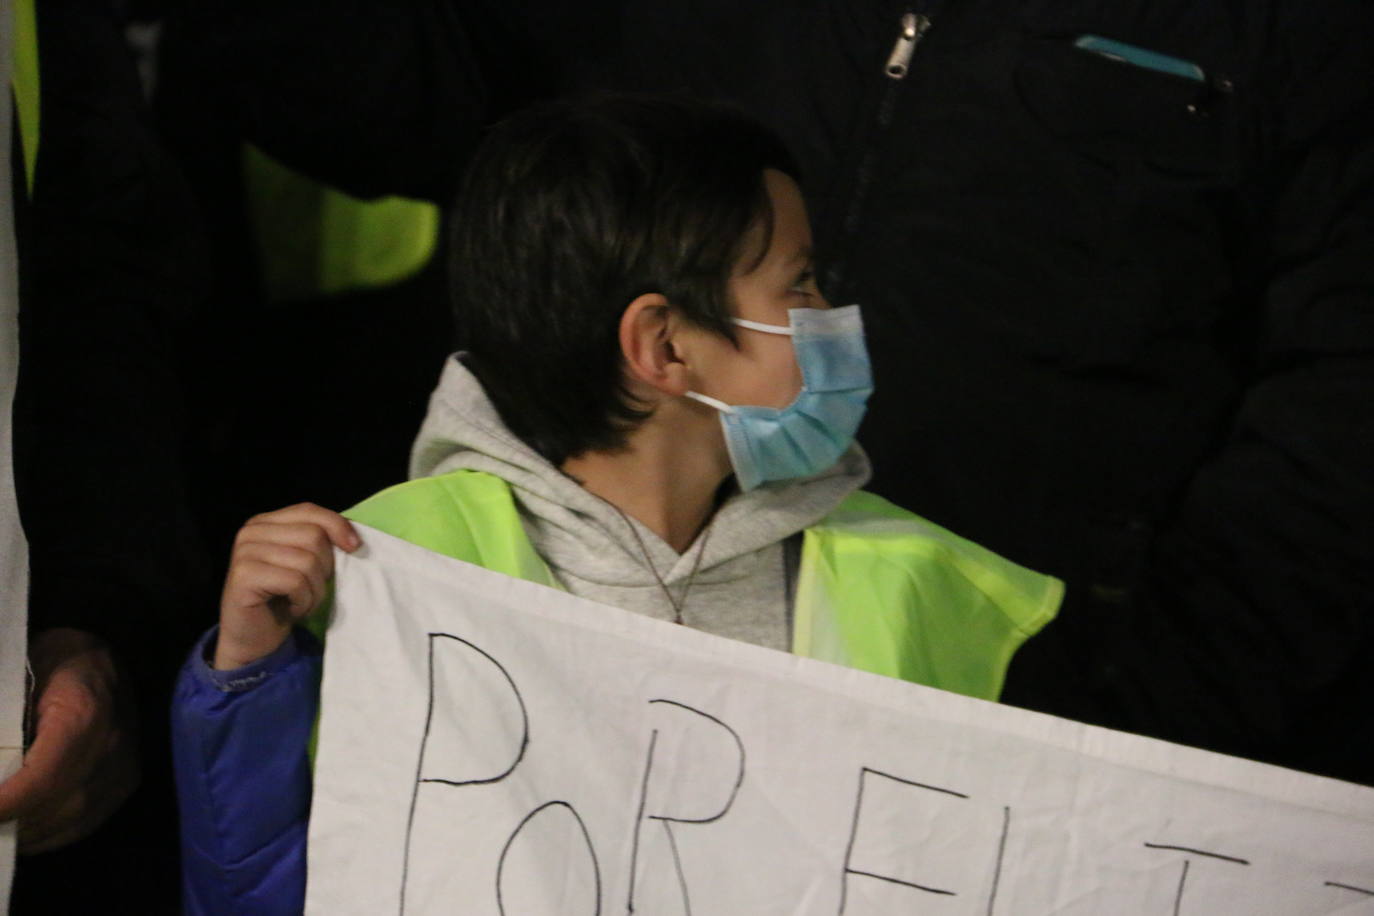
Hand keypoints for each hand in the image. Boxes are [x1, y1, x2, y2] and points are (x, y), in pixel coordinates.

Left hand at [0, 628, 138, 852]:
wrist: (101, 657)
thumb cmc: (52, 660)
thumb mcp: (18, 676)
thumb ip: (5, 719)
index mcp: (83, 712)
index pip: (44, 777)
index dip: (7, 803)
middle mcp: (112, 744)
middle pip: (57, 804)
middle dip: (12, 821)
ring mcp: (124, 765)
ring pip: (72, 819)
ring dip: (28, 831)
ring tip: (0, 826)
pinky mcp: (126, 780)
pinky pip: (86, 822)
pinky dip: (50, 834)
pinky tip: (23, 830)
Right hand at [217, 503, 360, 669]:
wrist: (254, 639)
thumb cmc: (284, 600)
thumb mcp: (305, 564)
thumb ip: (319, 543)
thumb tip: (353, 538)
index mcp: (266, 522)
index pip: (309, 510)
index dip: (337, 526)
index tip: (355, 547)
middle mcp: (251, 532)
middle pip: (313, 536)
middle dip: (325, 568)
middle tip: (313, 589)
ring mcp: (245, 552)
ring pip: (307, 561)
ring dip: (315, 591)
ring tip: (302, 602)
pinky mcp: (244, 576)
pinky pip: (295, 582)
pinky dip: (303, 601)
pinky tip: (292, 610)